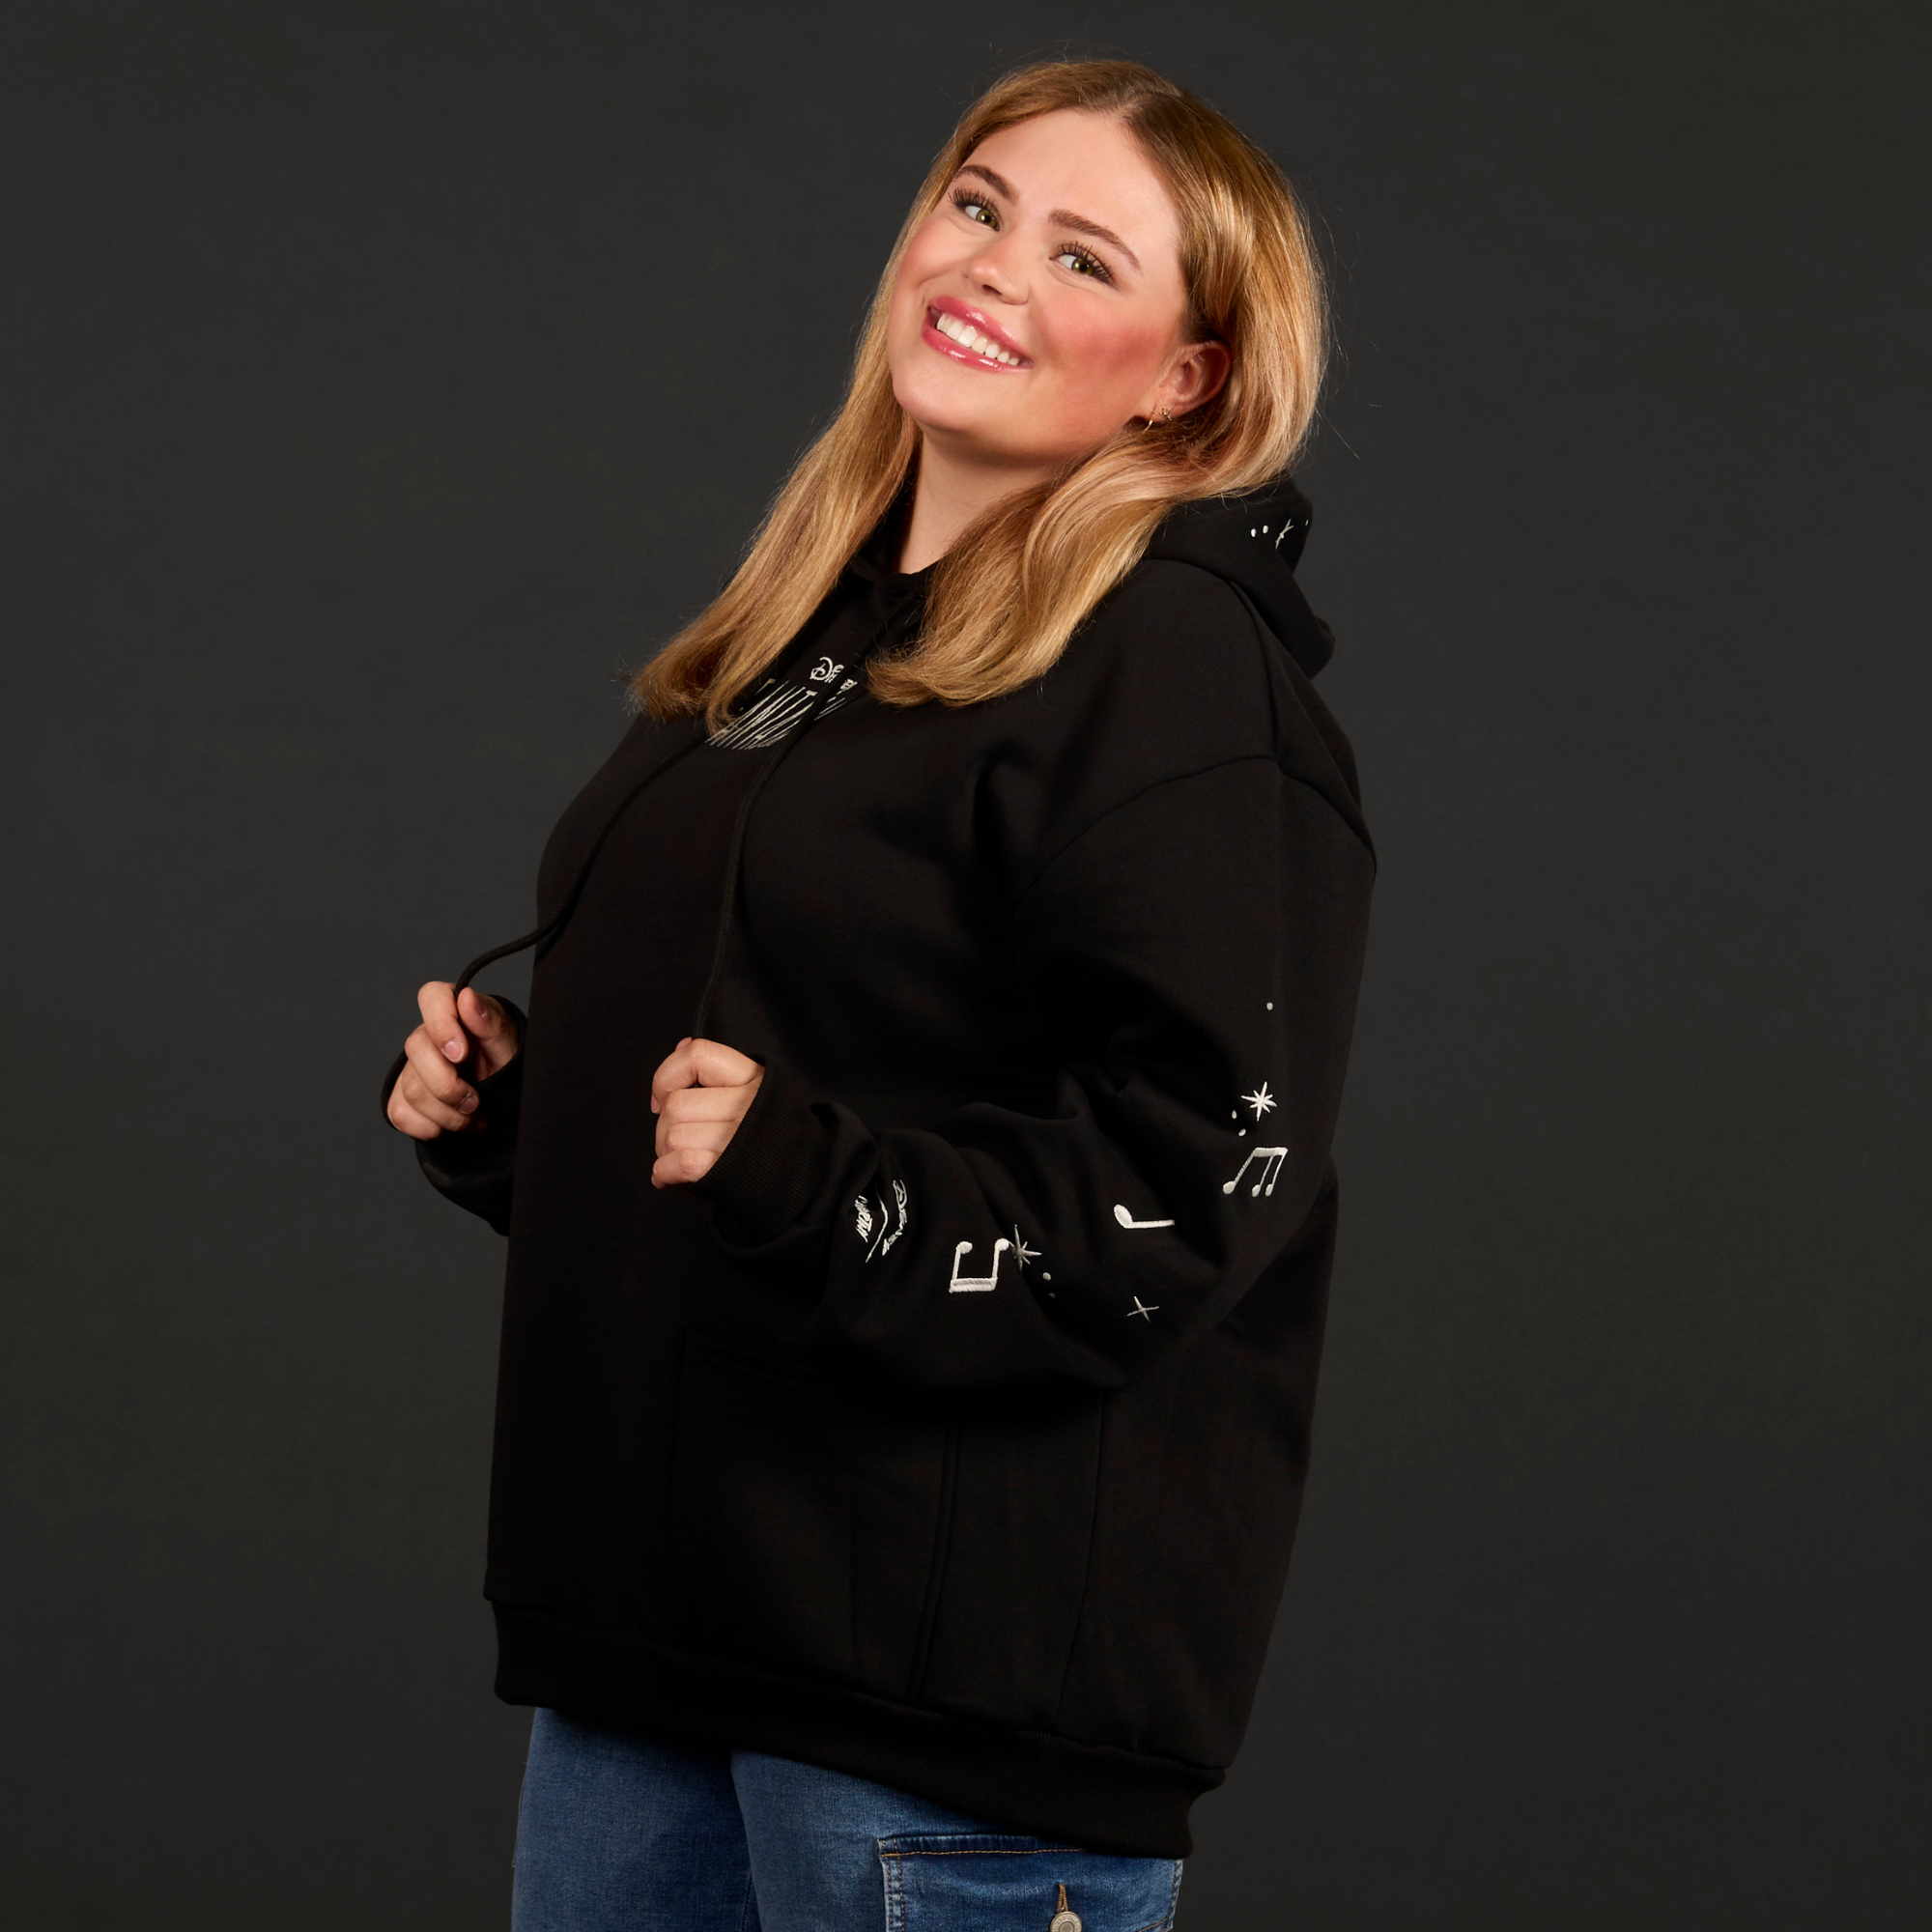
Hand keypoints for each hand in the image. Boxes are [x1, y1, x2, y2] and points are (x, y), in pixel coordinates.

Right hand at [386, 982, 519, 1139]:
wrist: (504, 1097)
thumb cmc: (506, 1063)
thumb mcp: (509, 1046)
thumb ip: (490, 1023)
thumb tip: (467, 998)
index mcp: (456, 1012)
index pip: (432, 997)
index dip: (441, 1025)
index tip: (461, 1054)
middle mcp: (428, 1035)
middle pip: (416, 1049)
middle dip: (450, 1085)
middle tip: (476, 1101)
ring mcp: (411, 1067)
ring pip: (411, 1089)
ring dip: (447, 1115)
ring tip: (474, 1117)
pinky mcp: (401, 1097)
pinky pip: (400, 1114)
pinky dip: (430, 1128)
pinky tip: (451, 1125)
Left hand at [650, 1037, 763, 1188]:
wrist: (804, 1180)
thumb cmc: (770, 1136)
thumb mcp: (754, 1092)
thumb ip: (716, 1070)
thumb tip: (681, 1045)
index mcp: (754, 1077)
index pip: (698, 1055)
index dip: (667, 1075)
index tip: (663, 1099)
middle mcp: (749, 1104)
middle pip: (676, 1105)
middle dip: (664, 1128)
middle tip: (677, 1144)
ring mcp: (740, 1138)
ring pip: (673, 1136)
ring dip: (665, 1155)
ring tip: (681, 1163)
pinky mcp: (729, 1171)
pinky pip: (680, 1163)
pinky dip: (665, 1174)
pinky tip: (671, 1179)